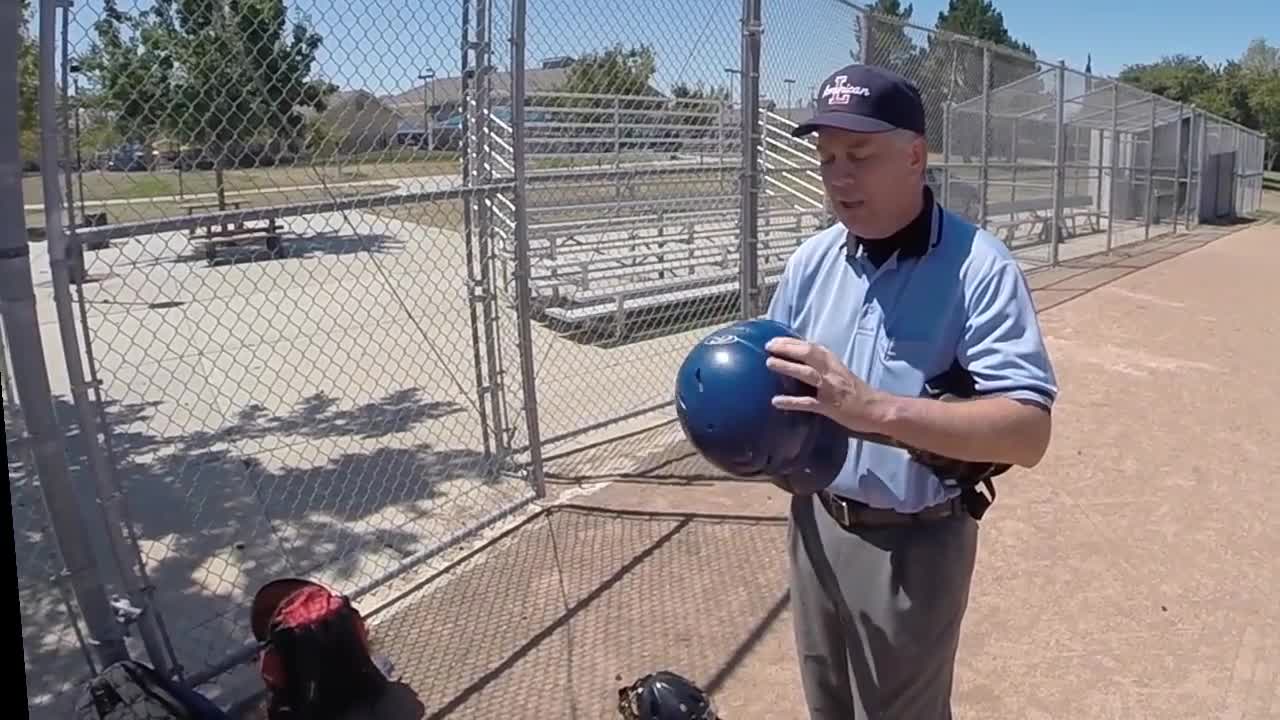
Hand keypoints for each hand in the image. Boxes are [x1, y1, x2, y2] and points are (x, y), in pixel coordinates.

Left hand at [764, 336, 890, 434]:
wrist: (876, 409)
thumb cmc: (855, 391)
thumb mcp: (838, 372)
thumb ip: (821, 365)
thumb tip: (798, 360)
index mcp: (833, 362)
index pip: (810, 346)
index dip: (791, 342)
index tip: (774, 340)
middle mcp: (831, 371)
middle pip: (808, 354)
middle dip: (787, 349)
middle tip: (768, 346)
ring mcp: (830, 388)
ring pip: (807, 374)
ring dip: (788, 367)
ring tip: (769, 363)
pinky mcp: (830, 406)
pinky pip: (808, 403)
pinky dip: (792, 402)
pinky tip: (776, 401)